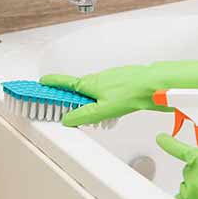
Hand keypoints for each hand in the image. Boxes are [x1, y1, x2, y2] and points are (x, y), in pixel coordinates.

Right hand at [40, 60, 197, 125]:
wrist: (157, 85)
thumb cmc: (132, 92)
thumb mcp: (103, 109)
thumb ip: (84, 115)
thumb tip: (67, 119)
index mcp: (89, 83)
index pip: (64, 82)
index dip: (51, 83)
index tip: (40, 83)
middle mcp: (99, 79)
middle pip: (78, 88)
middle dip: (71, 97)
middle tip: (65, 107)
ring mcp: (111, 79)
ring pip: (94, 90)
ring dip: (88, 101)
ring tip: (92, 115)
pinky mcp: (122, 83)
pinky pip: (107, 91)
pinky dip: (103, 100)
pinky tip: (111, 110)